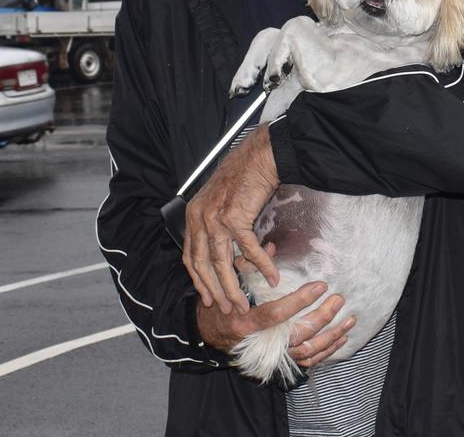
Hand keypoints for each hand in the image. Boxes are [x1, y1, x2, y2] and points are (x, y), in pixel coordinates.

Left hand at [183, 125, 280, 314]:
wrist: (261, 154)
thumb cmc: (247, 173)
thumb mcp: (223, 199)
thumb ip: (219, 221)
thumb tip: (229, 246)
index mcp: (194, 214)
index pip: (190, 255)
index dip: (198, 279)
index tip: (208, 296)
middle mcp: (200, 217)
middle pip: (202, 264)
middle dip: (214, 290)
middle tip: (225, 309)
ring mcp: (215, 218)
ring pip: (221, 263)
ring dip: (233, 287)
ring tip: (243, 304)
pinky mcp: (235, 217)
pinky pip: (249, 249)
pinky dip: (261, 265)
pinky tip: (272, 277)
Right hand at [196, 281, 355, 366]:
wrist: (208, 335)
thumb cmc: (220, 306)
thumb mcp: (229, 285)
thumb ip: (249, 266)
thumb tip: (270, 245)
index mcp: (244, 322)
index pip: (275, 314)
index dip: (299, 301)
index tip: (320, 286)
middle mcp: (258, 343)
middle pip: (296, 334)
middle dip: (321, 318)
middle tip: (338, 299)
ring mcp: (270, 355)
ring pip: (305, 351)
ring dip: (330, 337)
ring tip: (348, 320)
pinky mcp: (278, 361)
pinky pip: (306, 361)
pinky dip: (326, 351)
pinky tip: (341, 338)